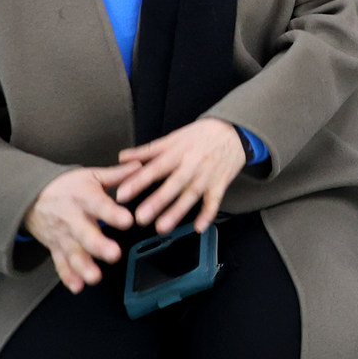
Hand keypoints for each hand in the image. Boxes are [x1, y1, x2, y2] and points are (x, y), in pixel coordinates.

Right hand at [23, 165, 137, 291]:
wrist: (32, 197)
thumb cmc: (67, 186)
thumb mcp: (91, 176)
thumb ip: (117, 175)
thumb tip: (141, 167)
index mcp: (84, 197)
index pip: (99, 205)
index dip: (112, 214)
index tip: (127, 221)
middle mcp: (72, 218)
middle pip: (85, 233)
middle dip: (99, 245)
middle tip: (114, 254)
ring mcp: (63, 235)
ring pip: (73, 252)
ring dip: (83, 266)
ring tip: (95, 277)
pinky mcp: (55, 247)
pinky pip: (60, 263)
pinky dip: (68, 276)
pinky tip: (77, 286)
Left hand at [114, 117, 246, 235]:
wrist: (236, 131)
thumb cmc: (203, 134)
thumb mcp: (175, 136)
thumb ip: (148, 150)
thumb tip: (122, 157)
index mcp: (178, 152)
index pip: (156, 167)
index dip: (139, 181)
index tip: (122, 194)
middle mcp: (192, 165)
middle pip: (174, 184)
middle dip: (157, 201)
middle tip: (140, 217)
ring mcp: (207, 176)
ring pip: (192, 195)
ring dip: (178, 212)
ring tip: (162, 227)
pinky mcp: (220, 184)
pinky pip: (214, 201)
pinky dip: (208, 215)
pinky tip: (198, 227)